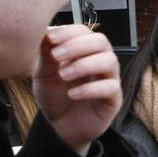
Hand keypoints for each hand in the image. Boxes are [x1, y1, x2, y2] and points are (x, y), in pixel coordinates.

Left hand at [33, 25, 121, 155]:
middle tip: (56, 56)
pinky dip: (90, 89)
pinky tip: (72, 94)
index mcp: (84, 50)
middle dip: (77, 45)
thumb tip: (45, 31)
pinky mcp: (114, 98)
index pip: (84, 31)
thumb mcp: (43, 73)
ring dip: (84, 65)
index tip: (50, 38)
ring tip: (63, 75)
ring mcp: (109, 78)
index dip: (69, 32)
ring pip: (109, 61)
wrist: (60, 125)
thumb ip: (45, 53)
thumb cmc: (54, 95)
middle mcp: (100, 60)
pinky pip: (110, 87)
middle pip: (101, 41)